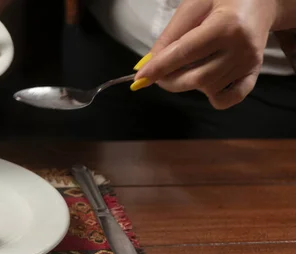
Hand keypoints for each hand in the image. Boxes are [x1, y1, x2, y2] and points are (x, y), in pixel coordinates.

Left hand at [132, 0, 277, 109]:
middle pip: (196, 78)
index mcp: (226, 25)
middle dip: (169, 81)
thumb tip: (147, 64)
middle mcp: (241, 47)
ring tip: (187, 66)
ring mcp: (250, 62)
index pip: (185, 53)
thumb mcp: (193, 6)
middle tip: (158, 74)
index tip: (139, 78)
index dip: (159, 68)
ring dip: (188, 84)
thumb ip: (170, 35)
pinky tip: (205, 84)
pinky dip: (213, 98)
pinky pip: (230, 98)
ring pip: (208, 89)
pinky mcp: (254, 72)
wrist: (260, 0)